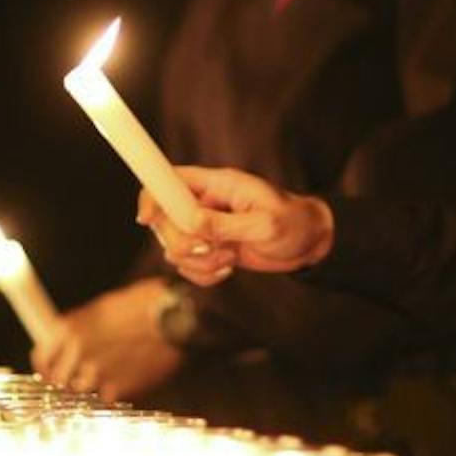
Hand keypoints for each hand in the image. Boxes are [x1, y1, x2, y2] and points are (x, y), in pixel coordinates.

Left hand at [29, 278, 183, 401]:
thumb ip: (79, 326)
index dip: (45, 365)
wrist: (174, 317)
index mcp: (69, 328)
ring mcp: (96, 372)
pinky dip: (113, 391)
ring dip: (91, 385)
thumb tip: (63, 340)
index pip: (42, 356)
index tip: (49, 369)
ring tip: (111, 371)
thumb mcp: (102, 307)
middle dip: (67, 379)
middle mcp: (77, 351)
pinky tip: (126, 375)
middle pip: (58, 379)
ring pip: (81, 390)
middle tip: (80, 374)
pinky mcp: (117, 388)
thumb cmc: (140, 306)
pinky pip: (105, 398)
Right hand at [137, 165, 334, 284]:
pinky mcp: (211, 249)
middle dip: (181, 242)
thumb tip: (192, 223)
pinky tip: (228, 270)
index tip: (146, 219)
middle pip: (164, 220)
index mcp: (217, 185)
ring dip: (197, 262)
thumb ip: (227, 224)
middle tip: (211, 249)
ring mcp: (206, 227)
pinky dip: (203, 275)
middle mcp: (205, 204)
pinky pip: (188, 267)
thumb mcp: (265, 224)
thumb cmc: (294, 224)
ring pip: (174, 248)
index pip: (170, 179)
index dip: (151, 195)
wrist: (310, 243)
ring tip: (229, 259)